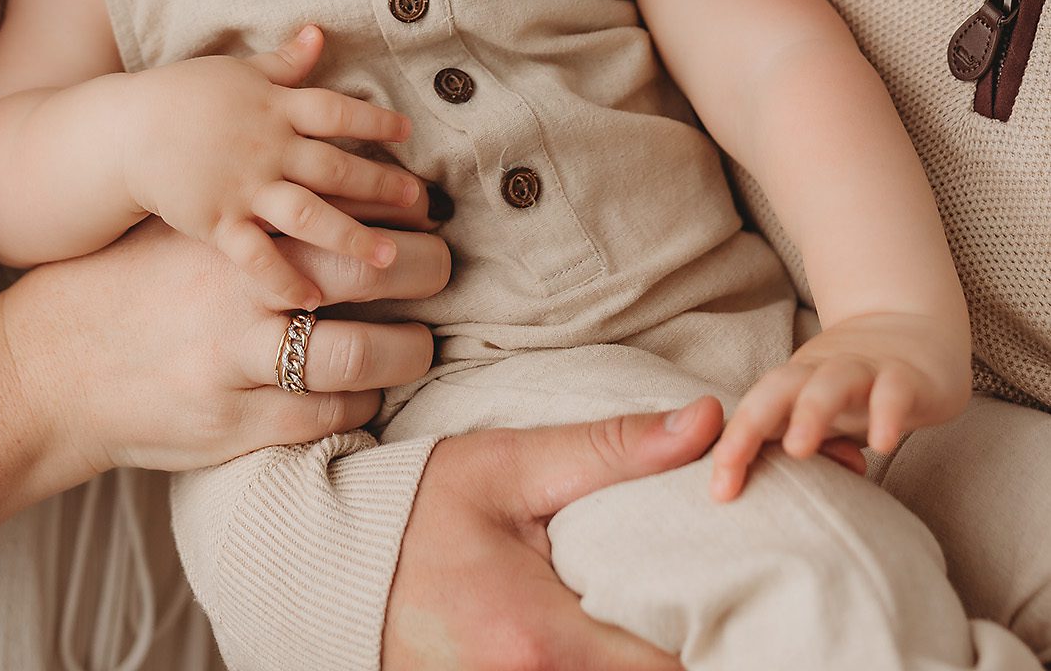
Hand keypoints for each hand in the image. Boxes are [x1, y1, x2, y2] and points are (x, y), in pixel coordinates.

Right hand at [1, 204, 449, 489]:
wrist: (51, 367)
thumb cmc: (127, 283)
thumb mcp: (180, 225)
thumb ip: (246, 195)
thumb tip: (311, 148)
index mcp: (231, 233)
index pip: (338, 206)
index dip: (395, 207)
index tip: (426, 208)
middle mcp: (238, 292)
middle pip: (365, 271)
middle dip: (423, 269)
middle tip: (444, 270)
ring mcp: (235, 363)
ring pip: (356, 355)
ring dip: (406, 349)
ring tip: (421, 341)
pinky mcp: (231, 425)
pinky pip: (323, 417)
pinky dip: (360, 404)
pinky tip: (368, 391)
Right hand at [124, 24, 418, 307]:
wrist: (126, 132)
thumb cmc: (183, 97)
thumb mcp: (236, 72)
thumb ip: (283, 62)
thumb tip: (319, 32)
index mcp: (274, 106)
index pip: (336, 111)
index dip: (374, 121)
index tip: (409, 134)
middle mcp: (266, 146)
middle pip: (334, 167)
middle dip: (380, 186)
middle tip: (421, 204)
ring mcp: (243, 187)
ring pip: (308, 215)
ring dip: (351, 237)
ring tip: (391, 260)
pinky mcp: (217, 222)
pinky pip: (257, 256)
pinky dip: (285, 278)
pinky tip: (315, 301)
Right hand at [383, 404, 727, 669]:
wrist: (328, 561)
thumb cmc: (417, 509)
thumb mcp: (510, 465)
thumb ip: (611, 449)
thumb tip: (707, 421)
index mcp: (541, 637)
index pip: (670, 669)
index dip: (715, 636)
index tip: (738, 592)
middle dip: (688, 651)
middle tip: (714, 604)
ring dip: (645, 659)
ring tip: (670, 618)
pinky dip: (601, 666)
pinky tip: (618, 634)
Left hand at [710, 311, 970, 499]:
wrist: (917, 332)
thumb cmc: (858, 388)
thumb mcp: (819, 416)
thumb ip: (791, 446)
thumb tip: (755, 494)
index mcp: (796, 383)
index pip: (755, 409)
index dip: (732, 444)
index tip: (717, 491)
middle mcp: (822, 372)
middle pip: (779, 388)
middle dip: (751, 422)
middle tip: (729, 462)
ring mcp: (863, 370)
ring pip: (831, 383)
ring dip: (810, 411)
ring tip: (796, 449)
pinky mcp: (906, 376)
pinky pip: (893, 391)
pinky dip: (886, 413)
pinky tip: (882, 444)